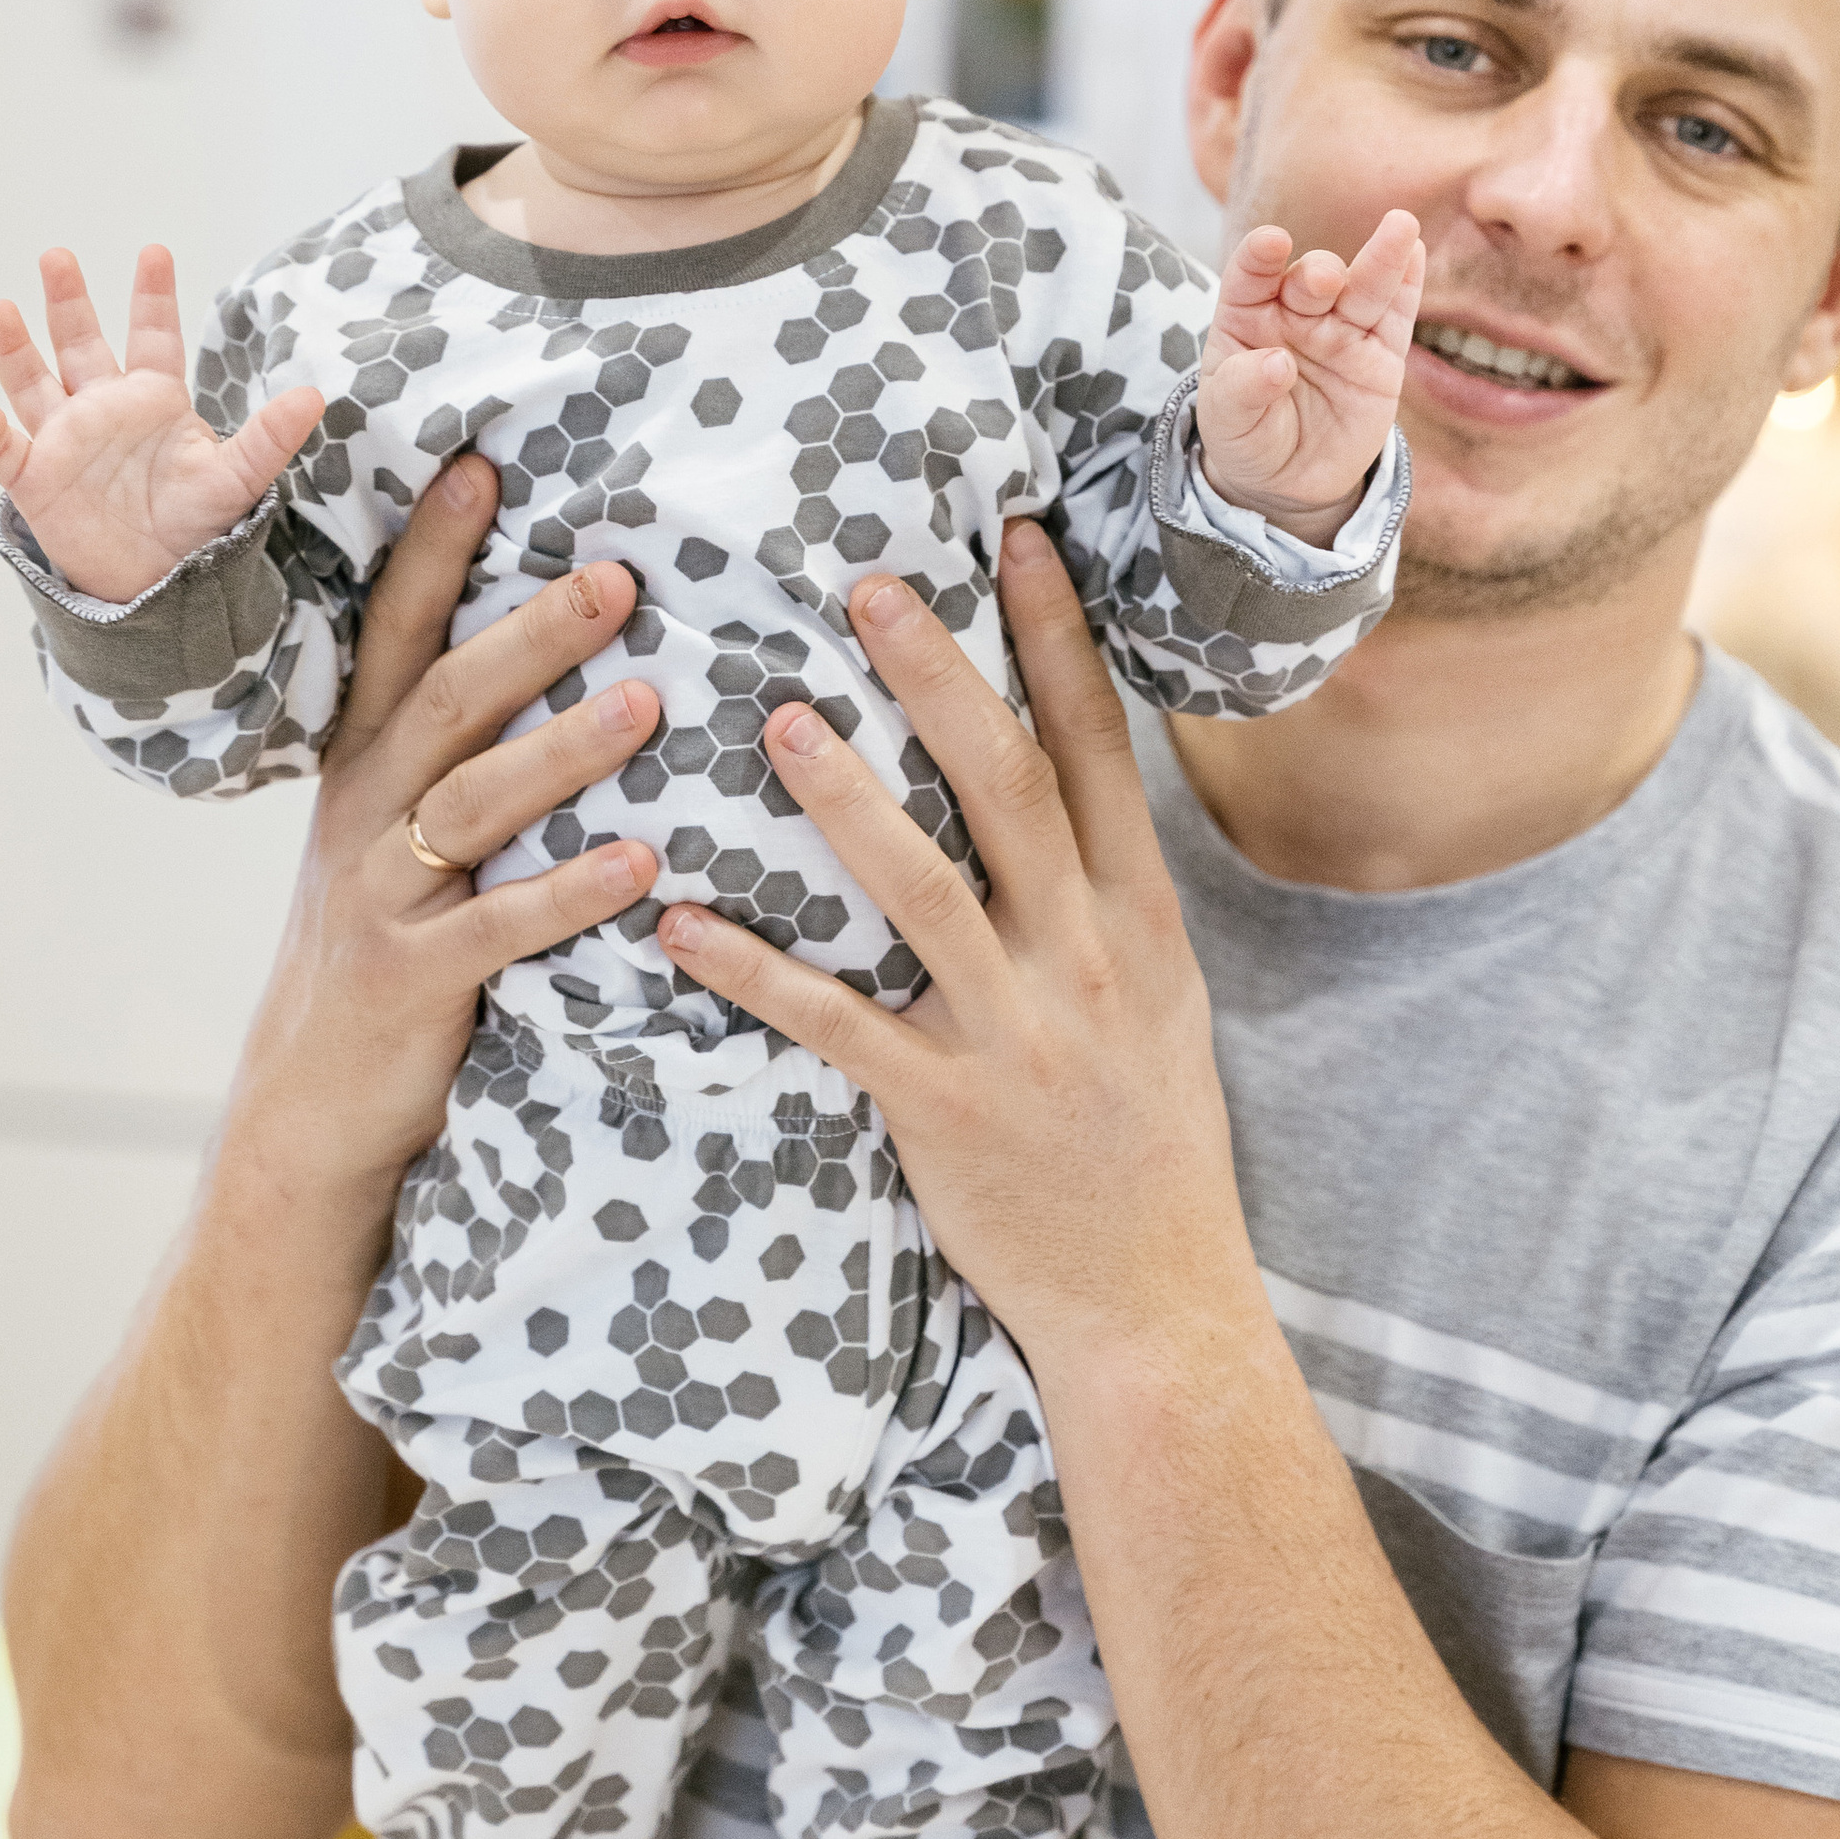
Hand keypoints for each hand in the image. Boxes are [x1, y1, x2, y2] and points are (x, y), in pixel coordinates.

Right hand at [0, 244, 326, 603]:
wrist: (160, 582)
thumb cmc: (196, 522)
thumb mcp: (235, 478)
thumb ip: (267, 437)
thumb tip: (315, 396)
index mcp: (154, 398)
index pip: (153, 336)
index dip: (152, 296)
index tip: (155, 251)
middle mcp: (103, 407)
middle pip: (79, 343)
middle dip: (68, 301)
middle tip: (57, 255)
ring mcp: (65, 440)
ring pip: (32, 384)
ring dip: (14, 349)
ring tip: (0, 309)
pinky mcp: (37, 479)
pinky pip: (6, 453)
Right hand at [235, 458, 664, 1221]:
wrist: (312, 1096)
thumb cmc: (390, 945)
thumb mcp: (403, 831)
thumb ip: (463, 748)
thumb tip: (565, 649)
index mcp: (366, 761)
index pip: (395, 634)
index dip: (436, 552)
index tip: (483, 468)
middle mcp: (366, 810)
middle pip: (446, 699)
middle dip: (531, 633)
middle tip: (617, 576)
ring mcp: (385, 893)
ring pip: (475, 801)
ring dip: (564, 749)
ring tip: (646, 700)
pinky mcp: (413, 977)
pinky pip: (499, 928)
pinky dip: (569, 894)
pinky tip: (640, 867)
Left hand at [653, 525, 1270, 1375]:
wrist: (1157, 1298)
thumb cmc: (1145, 1139)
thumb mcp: (1156, 998)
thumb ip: (1104, 894)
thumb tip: (1054, 783)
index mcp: (1140, 918)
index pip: (1100, 751)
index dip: (1057, 640)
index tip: (1016, 540)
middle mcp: (1085, 957)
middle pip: (1011, 788)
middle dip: (941, 679)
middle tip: (868, 585)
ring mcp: (1016, 1034)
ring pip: (925, 891)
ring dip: (846, 804)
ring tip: (776, 722)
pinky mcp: (943, 1110)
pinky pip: (836, 1026)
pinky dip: (756, 972)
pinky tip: (681, 925)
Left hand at [1194, 209, 1424, 545]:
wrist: (1288, 481)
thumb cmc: (1248, 437)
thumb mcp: (1228, 422)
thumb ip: (1242, 389)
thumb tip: (1278, 363)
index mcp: (1247, 317)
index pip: (1251, 276)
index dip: (1259, 257)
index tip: (1271, 244)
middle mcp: (1296, 314)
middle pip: (1311, 280)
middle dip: (1319, 273)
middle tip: (1323, 280)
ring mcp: (1341, 331)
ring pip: (1363, 288)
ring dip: (1381, 257)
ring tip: (1400, 226)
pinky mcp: (1380, 354)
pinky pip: (1396, 316)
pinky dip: (1408, 284)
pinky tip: (1416, 252)